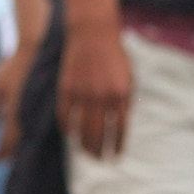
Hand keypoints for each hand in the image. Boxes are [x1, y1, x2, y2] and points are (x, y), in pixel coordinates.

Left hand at [0, 49, 31, 160]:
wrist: (37, 50)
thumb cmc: (13, 69)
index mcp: (16, 115)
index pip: (5, 148)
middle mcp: (30, 120)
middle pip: (17, 151)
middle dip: (1, 156)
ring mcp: (40, 117)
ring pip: (27, 144)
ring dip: (12, 149)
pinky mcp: (46, 113)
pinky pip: (35, 133)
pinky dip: (22, 139)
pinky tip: (13, 134)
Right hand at [57, 18, 133, 158]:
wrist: (93, 33)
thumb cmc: (114, 55)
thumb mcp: (128, 77)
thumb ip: (125, 100)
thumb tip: (120, 123)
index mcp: (120, 94)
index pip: (120, 129)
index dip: (117, 145)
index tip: (116, 156)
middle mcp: (101, 97)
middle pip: (99, 134)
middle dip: (100, 151)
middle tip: (100, 160)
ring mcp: (82, 94)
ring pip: (81, 129)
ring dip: (83, 145)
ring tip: (85, 153)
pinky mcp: (66, 89)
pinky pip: (65, 116)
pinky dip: (67, 128)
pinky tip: (70, 134)